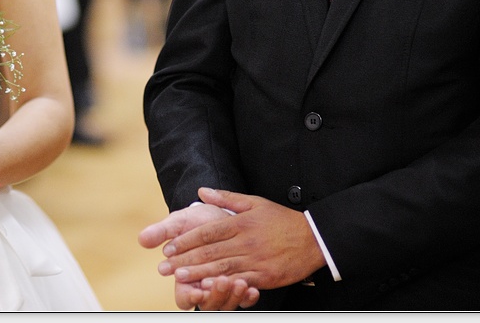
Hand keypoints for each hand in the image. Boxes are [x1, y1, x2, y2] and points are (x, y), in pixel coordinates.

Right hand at [139, 201, 238, 308]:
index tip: (194, 291)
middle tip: (221, 282)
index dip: (188, 298)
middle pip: (208, 305)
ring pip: (227, 304)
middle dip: (215, 296)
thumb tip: (142, 239)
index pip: (184, 299)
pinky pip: (245, 300)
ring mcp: (223, 288)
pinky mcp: (241, 284)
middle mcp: (204, 287)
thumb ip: (162, 232)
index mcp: (185, 278)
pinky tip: (253, 288)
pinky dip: (248, 297)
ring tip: (240, 283)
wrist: (222, 214)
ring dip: (233, 297)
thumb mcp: (178, 223)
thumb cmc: (197, 221)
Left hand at [158, 187, 326, 302]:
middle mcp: (246, 241)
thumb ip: (226, 198)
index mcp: (241, 222)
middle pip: (210, 251)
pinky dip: (223, 286)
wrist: (314, 238)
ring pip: (222, 268)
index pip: (208, 231)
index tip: (169, 247)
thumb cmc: (281, 219)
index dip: (186, 240)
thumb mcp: (254, 202)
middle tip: (165, 266)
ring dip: (198, 274)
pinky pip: (240, 282)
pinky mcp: (265, 276)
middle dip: (185, 260)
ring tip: (179, 278)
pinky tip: (208, 288)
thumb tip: (201, 191)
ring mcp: (255, 260)